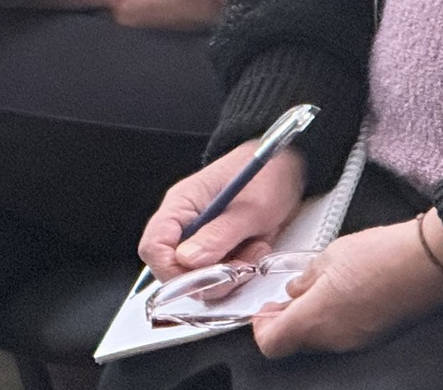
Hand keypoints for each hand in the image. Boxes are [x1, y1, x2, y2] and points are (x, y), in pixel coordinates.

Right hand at [136, 142, 305, 278]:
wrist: (288, 164)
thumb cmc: (267, 173)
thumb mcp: (250, 207)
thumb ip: (219, 234)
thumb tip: (187, 261)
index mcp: (181, 205)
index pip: (154, 246)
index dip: (173, 270)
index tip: (204, 277)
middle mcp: (186, 224)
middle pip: (175, 270)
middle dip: (210, 276)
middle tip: (241, 264)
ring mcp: (201, 238)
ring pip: (200, 278)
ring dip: (230, 274)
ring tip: (256, 249)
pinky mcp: (219, 248)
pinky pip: (220, 275)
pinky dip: (240, 271)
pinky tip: (257, 248)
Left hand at [252, 214, 442, 358]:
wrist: (429, 263)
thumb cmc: (384, 256)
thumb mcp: (331, 254)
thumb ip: (306, 277)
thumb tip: (296, 288)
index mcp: (314, 319)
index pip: (271, 343)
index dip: (262, 326)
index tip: (267, 309)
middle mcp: (332, 339)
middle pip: (295, 342)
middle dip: (290, 318)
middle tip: (293, 294)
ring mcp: (355, 341)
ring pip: (320, 338)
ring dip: (315, 316)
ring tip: (325, 285)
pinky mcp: (374, 336)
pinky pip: (344, 333)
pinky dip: (338, 316)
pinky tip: (349, 289)